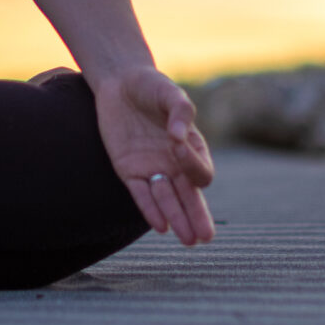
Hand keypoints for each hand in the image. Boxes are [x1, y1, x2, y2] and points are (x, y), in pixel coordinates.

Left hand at [90, 69, 215, 245]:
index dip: (191, 163)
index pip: (200, 170)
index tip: (175, 143)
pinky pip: (141, 195)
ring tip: (187, 240)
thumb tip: (178, 136)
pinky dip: (150, 209)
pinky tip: (160, 226)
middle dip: (197, 216)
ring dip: (177, 218)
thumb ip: (180, 111)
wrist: (120, 83)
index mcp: (191, 147)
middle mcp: (174, 164)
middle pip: (190, 197)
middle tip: (205, 237)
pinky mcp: (129, 170)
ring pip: (168, 200)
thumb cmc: (151, 87)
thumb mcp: (169, 93)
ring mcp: (152, 169)